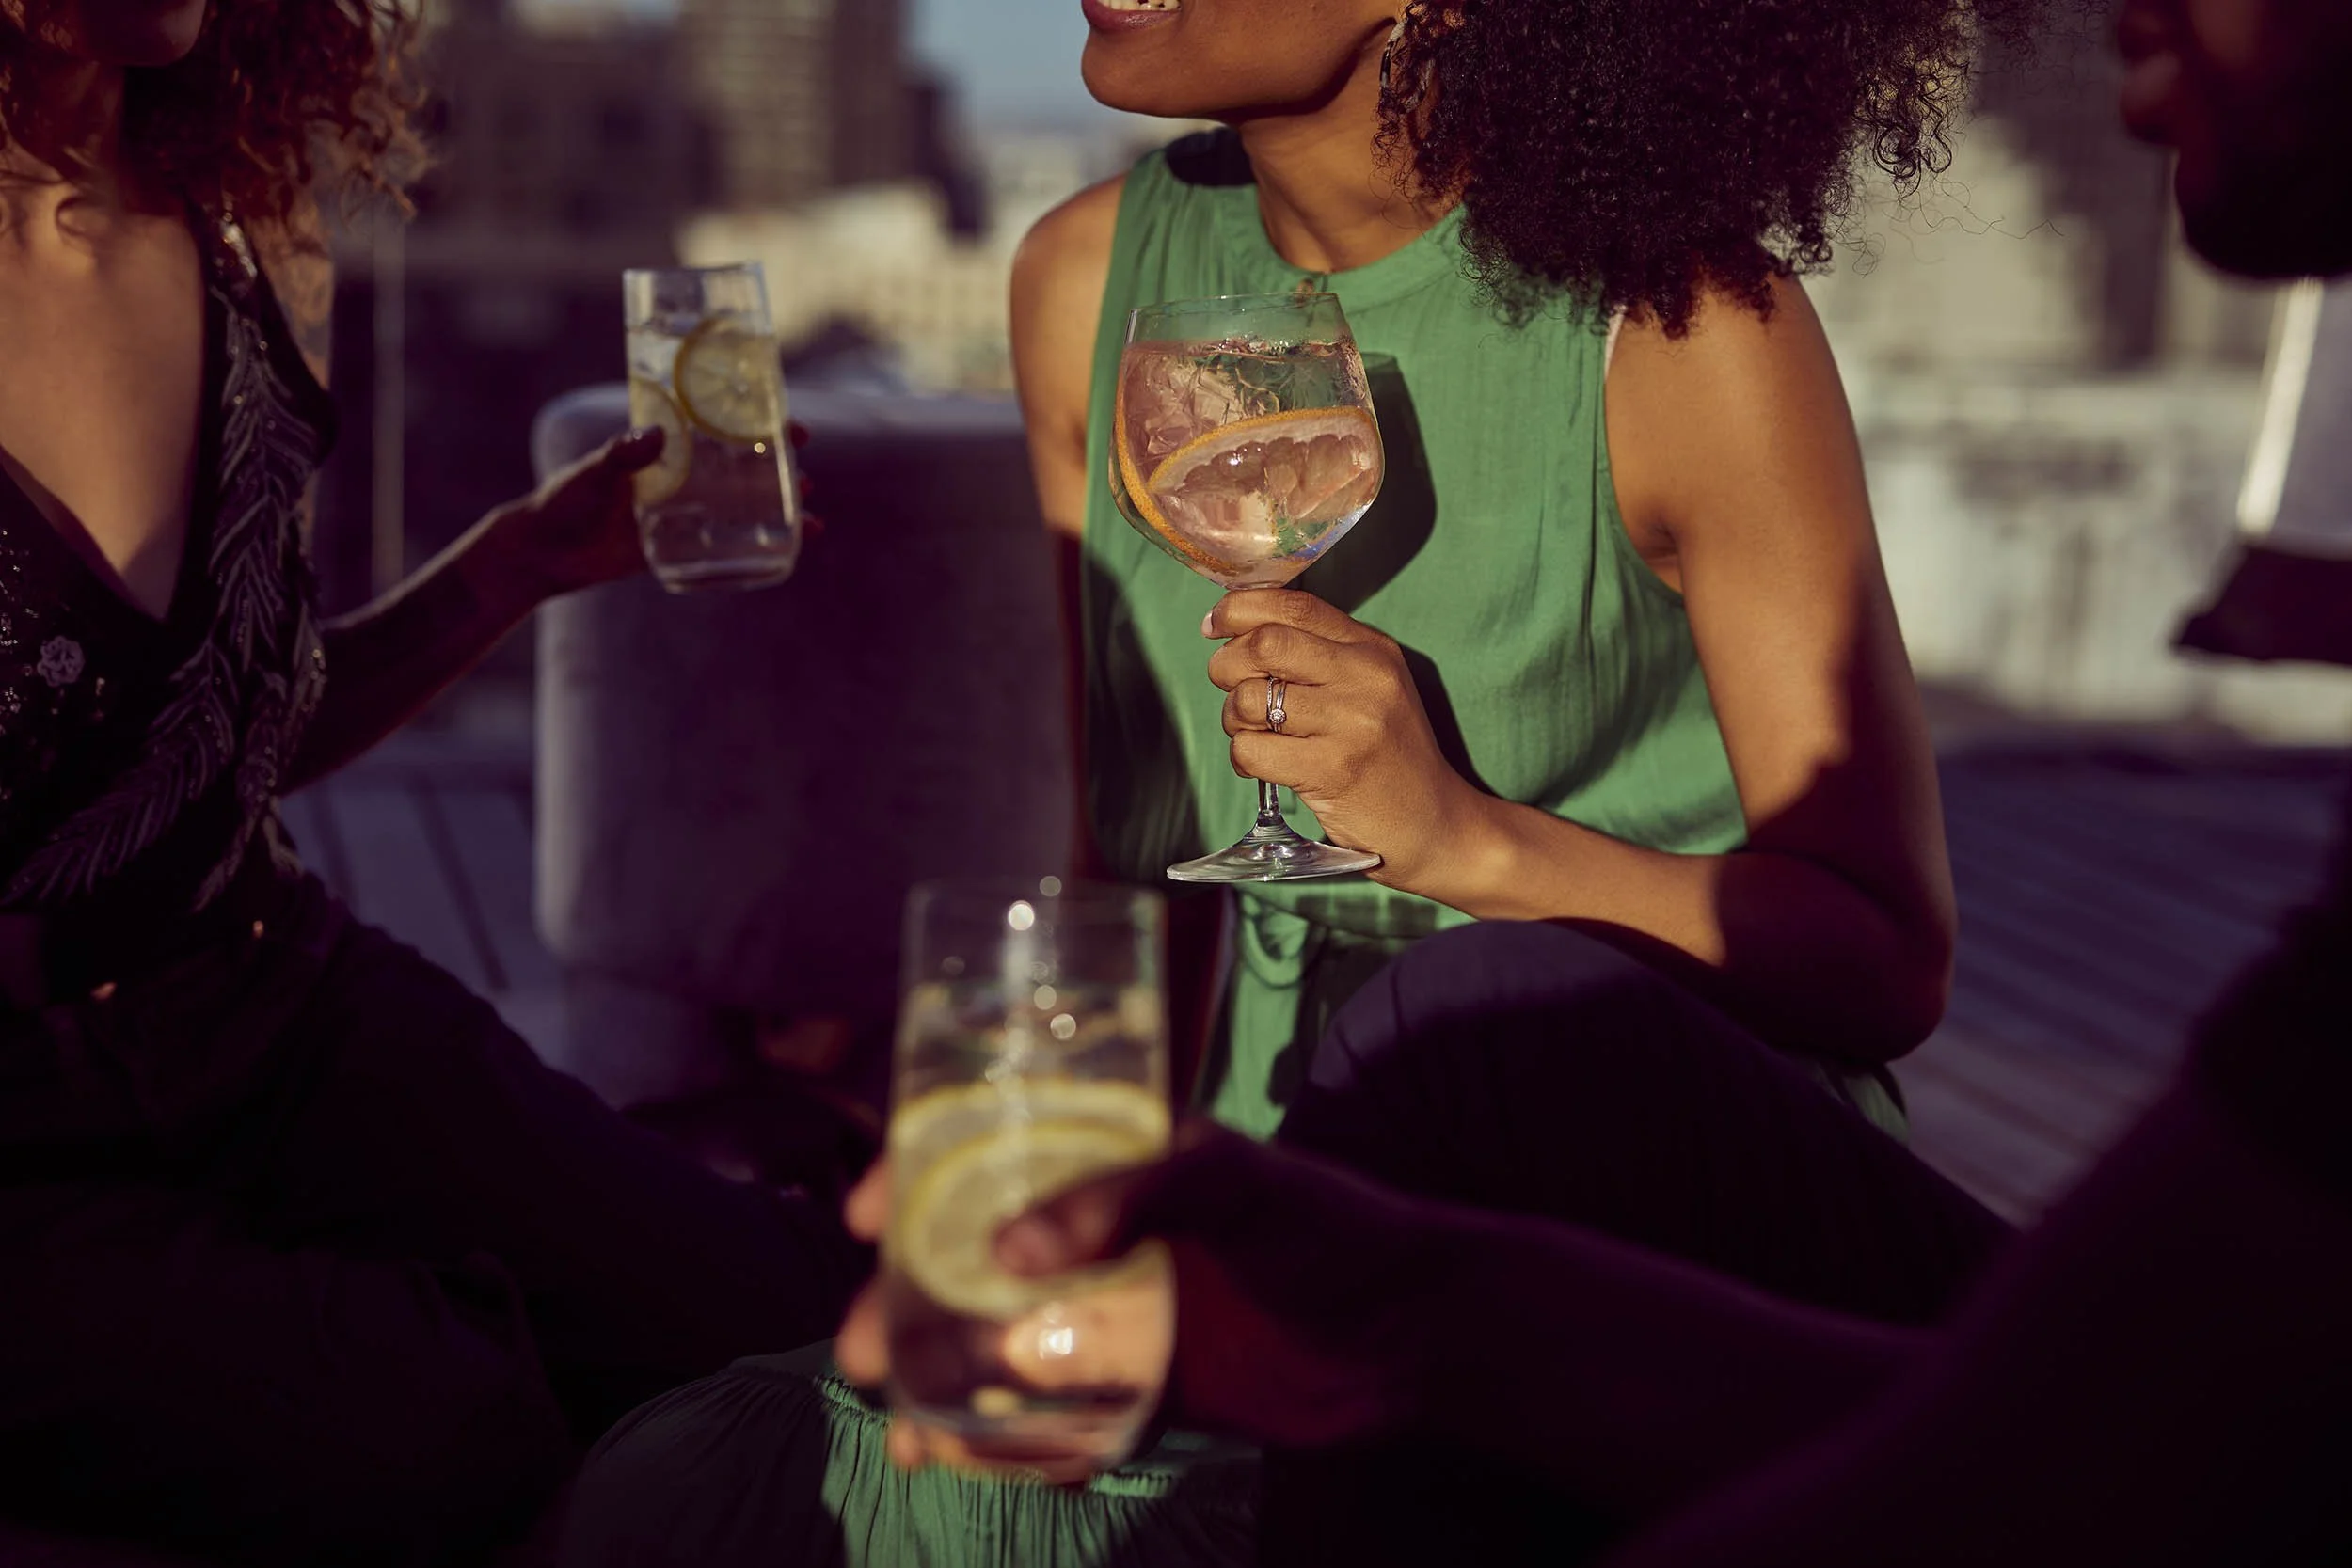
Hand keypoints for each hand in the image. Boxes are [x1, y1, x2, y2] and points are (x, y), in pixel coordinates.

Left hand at [490, 423, 821, 605]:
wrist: (545, 553)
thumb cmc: (564, 502)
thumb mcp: (594, 473)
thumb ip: (622, 455)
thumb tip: (657, 436)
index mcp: (665, 447)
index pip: (718, 424)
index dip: (756, 419)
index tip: (787, 420)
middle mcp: (682, 475)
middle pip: (741, 464)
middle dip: (779, 466)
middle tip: (807, 470)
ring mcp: (685, 511)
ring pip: (743, 503)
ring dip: (778, 505)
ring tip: (809, 510)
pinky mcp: (681, 545)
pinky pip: (729, 544)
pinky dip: (759, 545)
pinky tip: (790, 550)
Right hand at [834, 1121, 1446, 1478]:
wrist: (1417, 1335)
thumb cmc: (1333, 1228)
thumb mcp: (1239, 1180)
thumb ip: (1135, 1194)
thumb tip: (1011, 1247)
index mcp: (1115, 1160)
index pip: (991, 1151)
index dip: (914, 1176)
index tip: (862, 1216)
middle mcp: (1103, 1234)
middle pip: (973, 1265)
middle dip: (904, 1309)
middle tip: (861, 1355)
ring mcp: (1121, 1315)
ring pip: (1005, 1348)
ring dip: (946, 1386)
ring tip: (909, 1432)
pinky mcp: (1148, 1389)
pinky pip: (1063, 1417)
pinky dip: (1019, 1443)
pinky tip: (983, 1465)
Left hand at [1206, 589, 1485, 889]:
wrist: (1436, 822)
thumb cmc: (1390, 756)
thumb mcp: (1371, 688)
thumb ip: (1319, 655)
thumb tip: (1237, 632)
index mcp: (1372, 649)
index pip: (1295, 605)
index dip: (1240, 608)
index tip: (1215, 625)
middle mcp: (1365, 678)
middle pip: (1264, 644)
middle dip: (1227, 664)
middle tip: (1230, 688)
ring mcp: (1351, 724)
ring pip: (1249, 698)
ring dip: (1234, 718)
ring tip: (1254, 734)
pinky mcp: (1333, 770)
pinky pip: (1251, 749)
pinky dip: (1243, 758)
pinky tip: (1263, 766)